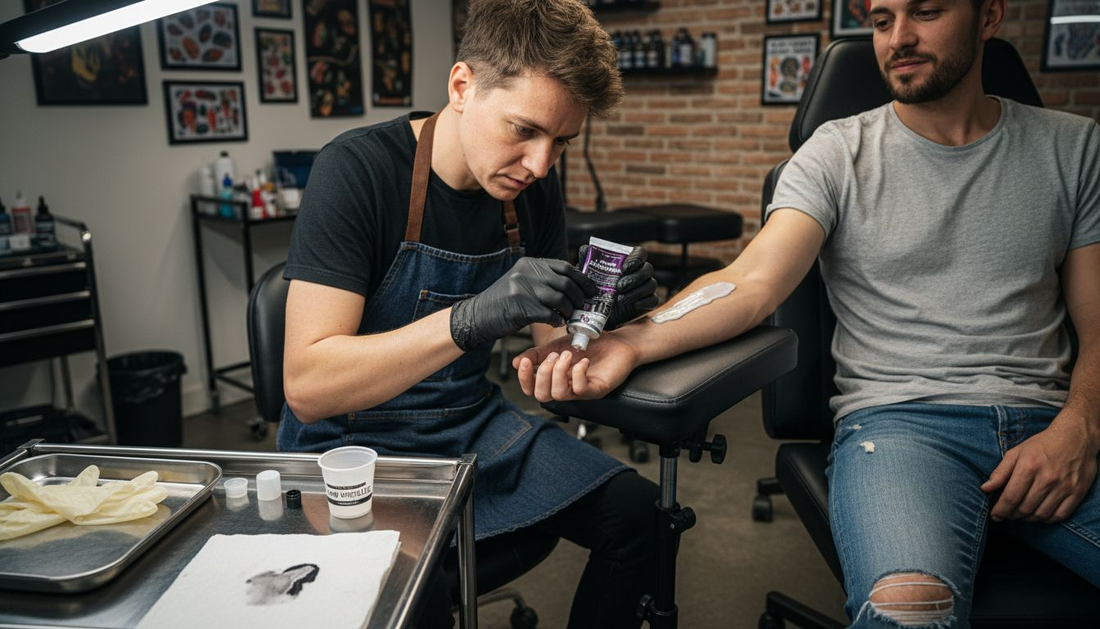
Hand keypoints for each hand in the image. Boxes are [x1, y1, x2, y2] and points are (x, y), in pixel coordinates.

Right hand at [450, 258, 595, 350]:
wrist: (477, 316)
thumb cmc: (502, 302)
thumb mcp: (521, 282)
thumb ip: (542, 280)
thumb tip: (572, 285)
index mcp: (529, 264)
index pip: (564, 267)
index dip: (581, 279)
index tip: (592, 289)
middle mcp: (527, 273)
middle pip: (565, 283)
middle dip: (578, 297)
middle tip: (583, 307)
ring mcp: (523, 289)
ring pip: (560, 299)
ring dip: (568, 310)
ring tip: (568, 317)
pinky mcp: (521, 307)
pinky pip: (549, 314)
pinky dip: (556, 320)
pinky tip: (556, 323)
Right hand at [512, 333, 638, 402]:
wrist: (616, 341)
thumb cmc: (588, 345)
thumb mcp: (556, 346)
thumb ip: (537, 354)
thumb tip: (516, 362)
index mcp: (554, 380)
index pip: (532, 389)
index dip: (525, 379)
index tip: (525, 362)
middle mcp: (566, 388)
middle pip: (543, 396)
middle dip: (543, 374)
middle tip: (554, 356)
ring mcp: (581, 391)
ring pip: (560, 395)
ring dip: (559, 372)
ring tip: (567, 355)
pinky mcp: (597, 389)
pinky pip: (581, 390)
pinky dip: (578, 373)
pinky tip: (582, 361)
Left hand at [577, 244, 658, 329]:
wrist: (598, 312)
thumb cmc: (595, 289)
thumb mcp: (589, 275)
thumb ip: (587, 261)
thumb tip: (584, 248)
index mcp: (630, 262)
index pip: (641, 253)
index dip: (636, 258)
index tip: (624, 268)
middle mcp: (641, 273)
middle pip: (648, 269)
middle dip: (634, 278)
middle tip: (619, 287)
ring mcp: (646, 288)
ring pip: (652, 284)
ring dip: (637, 291)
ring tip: (620, 299)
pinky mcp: (648, 302)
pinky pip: (654, 300)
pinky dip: (645, 302)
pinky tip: (634, 305)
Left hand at [982, 415, 1099, 522]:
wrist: (1076, 437)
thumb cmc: (1042, 445)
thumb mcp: (1017, 452)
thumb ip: (1000, 471)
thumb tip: (985, 488)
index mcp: (1029, 467)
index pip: (1011, 497)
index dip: (1000, 510)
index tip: (995, 516)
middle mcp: (1047, 478)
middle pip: (1025, 508)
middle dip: (1012, 515)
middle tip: (1007, 515)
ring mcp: (1064, 487)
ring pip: (1041, 515)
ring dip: (1028, 519)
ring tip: (1021, 515)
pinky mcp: (1077, 492)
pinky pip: (1060, 515)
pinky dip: (1047, 519)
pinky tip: (1039, 514)